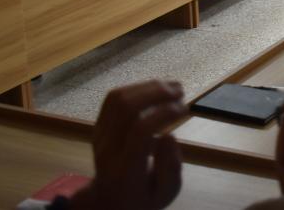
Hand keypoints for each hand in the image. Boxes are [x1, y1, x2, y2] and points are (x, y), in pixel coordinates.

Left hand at [70, 81, 186, 209]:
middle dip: (156, 92)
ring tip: (172, 87)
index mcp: (125, 169)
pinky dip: (137, 88)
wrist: (108, 201)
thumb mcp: (164, 194)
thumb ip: (171, 169)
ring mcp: (99, 135)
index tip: (185, 109)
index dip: (165, 113)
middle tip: (180, 91)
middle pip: (126, 108)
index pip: (141, 131)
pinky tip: (155, 90)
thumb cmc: (142, 197)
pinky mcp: (98, 126)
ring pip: (118, 98)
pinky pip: (114, 99)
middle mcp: (107, 149)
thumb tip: (170, 135)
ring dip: (147, 86)